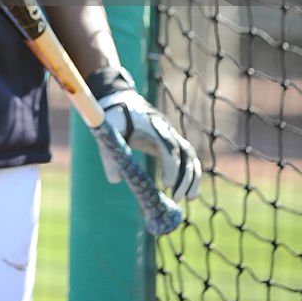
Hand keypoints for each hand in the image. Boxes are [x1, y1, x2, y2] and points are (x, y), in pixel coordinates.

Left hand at [88, 67, 200, 200]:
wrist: (123, 101)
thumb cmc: (115, 118)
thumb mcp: (109, 133)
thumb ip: (110, 154)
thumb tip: (116, 179)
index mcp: (151, 125)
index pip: (167, 146)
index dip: (170, 165)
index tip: (166, 184)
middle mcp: (166, 129)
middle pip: (184, 152)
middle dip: (184, 176)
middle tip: (176, 198)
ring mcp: (171, 135)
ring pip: (190, 156)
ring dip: (192, 177)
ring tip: (189, 199)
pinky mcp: (172, 142)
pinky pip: (188, 159)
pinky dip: (191, 175)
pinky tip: (189, 193)